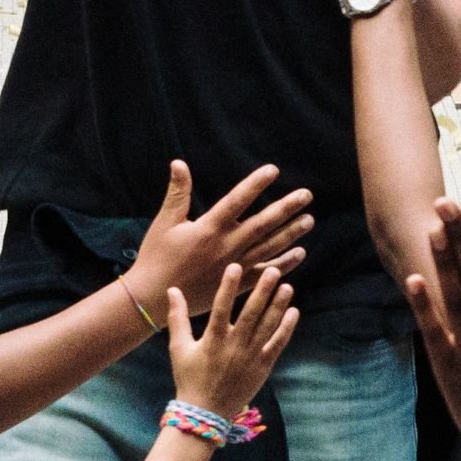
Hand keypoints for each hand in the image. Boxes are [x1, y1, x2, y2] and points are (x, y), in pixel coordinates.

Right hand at [116, 158, 314, 312]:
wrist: (152, 297)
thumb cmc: (156, 257)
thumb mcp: (165, 222)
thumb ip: (177, 193)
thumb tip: (179, 162)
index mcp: (209, 228)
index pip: (237, 201)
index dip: (255, 184)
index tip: (273, 170)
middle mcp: (226, 247)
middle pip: (262, 224)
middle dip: (285, 209)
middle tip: (306, 196)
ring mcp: (234, 267)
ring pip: (269, 248)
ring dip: (290, 234)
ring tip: (309, 221)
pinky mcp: (236, 286)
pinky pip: (265, 274)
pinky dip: (283, 264)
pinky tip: (299, 254)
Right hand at [164, 259, 300, 415]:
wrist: (205, 412)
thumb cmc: (189, 377)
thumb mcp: (179, 347)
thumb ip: (178, 318)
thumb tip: (172, 289)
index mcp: (213, 340)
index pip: (221, 308)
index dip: (228, 287)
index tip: (236, 266)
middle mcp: (234, 347)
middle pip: (251, 315)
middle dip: (262, 292)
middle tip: (273, 272)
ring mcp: (250, 358)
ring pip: (267, 328)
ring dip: (278, 307)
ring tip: (287, 287)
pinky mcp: (262, 367)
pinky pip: (277, 345)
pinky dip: (286, 329)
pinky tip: (293, 312)